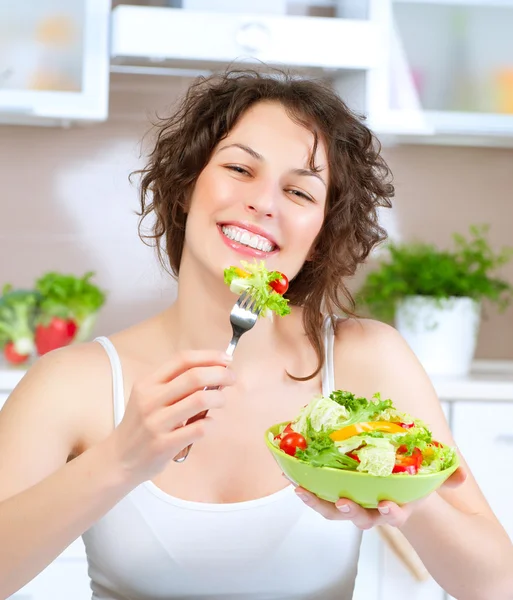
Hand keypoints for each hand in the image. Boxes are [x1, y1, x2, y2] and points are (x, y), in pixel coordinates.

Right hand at [109, 350, 233, 482]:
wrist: (119, 459)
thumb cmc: (140, 426)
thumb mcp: (148, 397)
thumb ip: (174, 385)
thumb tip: (212, 374)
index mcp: (148, 383)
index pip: (182, 360)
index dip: (209, 356)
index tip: (226, 359)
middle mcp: (150, 400)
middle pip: (195, 377)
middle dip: (221, 374)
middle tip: (231, 378)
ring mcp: (157, 423)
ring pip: (200, 400)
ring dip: (219, 398)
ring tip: (221, 401)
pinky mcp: (164, 444)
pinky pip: (198, 428)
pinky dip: (210, 423)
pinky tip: (208, 423)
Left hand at [289, 466, 466, 528]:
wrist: (392, 485)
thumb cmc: (407, 480)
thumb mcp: (428, 477)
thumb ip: (445, 475)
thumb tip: (460, 475)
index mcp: (394, 505)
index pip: (394, 515)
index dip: (391, 513)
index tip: (388, 506)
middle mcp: (371, 509)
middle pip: (359, 517)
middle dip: (350, 512)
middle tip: (342, 502)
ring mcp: (351, 502)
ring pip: (333, 510)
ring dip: (317, 502)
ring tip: (301, 491)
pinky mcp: (333, 492)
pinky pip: (318, 494)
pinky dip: (305, 486)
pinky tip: (291, 474)